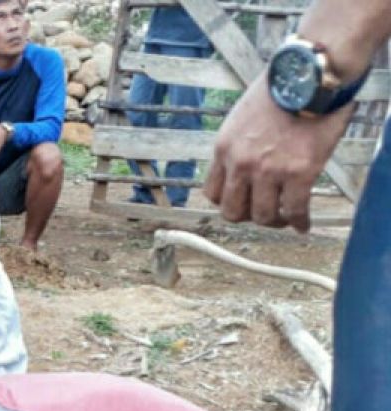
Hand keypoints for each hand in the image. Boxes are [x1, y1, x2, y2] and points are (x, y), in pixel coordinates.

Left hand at [203, 75, 355, 232]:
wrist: (311, 74)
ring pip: (263, 216)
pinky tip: (304, 224)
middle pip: (233, 211)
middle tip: (265, 214)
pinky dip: (300, 222)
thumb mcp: (243, 116)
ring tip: (286, 218)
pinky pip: (295, 210)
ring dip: (275, 222)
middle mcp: (240, 163)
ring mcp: (269, 170)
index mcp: (224, 148)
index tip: (242, 203)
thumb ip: (240, 144)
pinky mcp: (299, 172)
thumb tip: (247, 162)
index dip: (229, 203)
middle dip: (249, 217)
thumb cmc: (283, 89)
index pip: (213, 193)